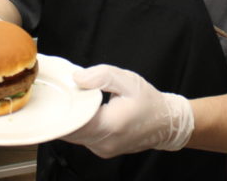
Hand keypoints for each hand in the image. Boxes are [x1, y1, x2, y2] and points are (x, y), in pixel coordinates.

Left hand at [62, 65, 193, 158]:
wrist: (167, 123)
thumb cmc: (149, 101)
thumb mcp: (128, 80)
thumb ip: (101, 76)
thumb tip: (77, 78)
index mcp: (110, 125)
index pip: (72, 122)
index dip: (62, 106)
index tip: (59, 92)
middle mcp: (104, 143)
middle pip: (69, 130)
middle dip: (63, 111)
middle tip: (64, 93)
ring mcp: (102, 150)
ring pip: (73, 135)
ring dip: (70, 118)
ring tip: (74, 100)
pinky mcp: (102, 151)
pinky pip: (82, 138)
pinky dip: (78, 125)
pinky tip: (83, 112)